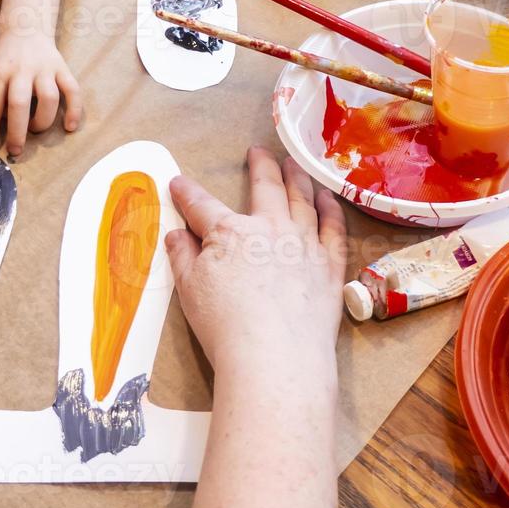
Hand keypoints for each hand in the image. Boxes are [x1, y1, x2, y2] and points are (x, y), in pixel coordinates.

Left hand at [0, 30, 82, 161]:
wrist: (26, 27)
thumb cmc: (5, 60)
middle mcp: (21, 70)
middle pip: (19, 104)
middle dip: (17, 132)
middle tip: (16, 150)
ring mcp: (44, 68)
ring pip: (48, 99)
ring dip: (42, 121)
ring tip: (37, 130)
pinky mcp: (62, 68)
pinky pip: (73, 90)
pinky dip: (74, 110)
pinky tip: (70, 126)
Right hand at [165, 147, 347, 381]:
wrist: (275, 355)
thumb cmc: (226, 326)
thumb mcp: (190, 291)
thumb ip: (182, 258)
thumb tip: (175, 234)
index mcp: (229, 233)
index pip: (202, 206)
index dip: (187, 193)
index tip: (179, 182)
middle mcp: (269, 228)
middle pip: (265, 188)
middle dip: (261, 166)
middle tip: (259, 151)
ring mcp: (304, 244)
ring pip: (303, 200)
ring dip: (297, 179)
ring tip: (294, 165)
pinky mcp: (329, 265)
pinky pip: (333, 228)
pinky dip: (330, 209)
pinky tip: (327, 199)